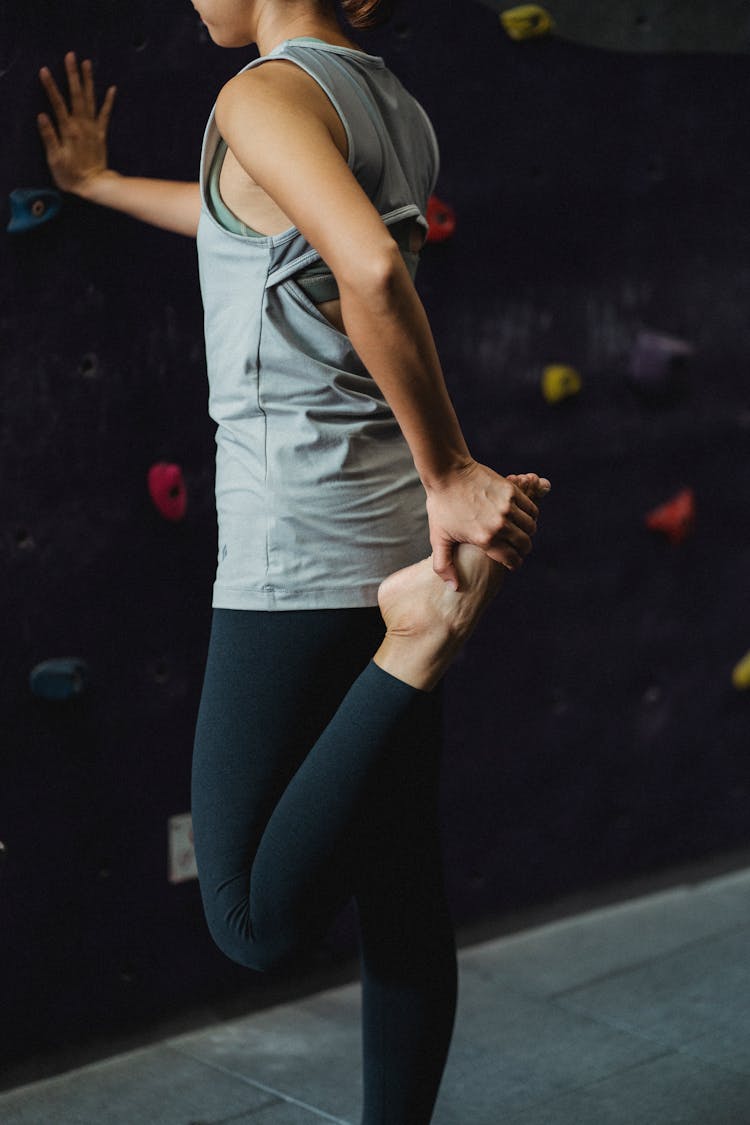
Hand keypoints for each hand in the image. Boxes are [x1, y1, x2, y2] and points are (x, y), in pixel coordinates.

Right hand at [37, 52, 115, 195]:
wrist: (95, 186)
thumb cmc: (72, 176)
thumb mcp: (55, 159)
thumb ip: (49, 137)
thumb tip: (42, 116)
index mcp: (68, 130)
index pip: (57, 103)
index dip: (50, 87)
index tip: (44, 70)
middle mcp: (82, 126)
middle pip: (76, 95)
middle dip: (72, 74)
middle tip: (71, 55)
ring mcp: (94, 129)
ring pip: (91, 100)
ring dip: (88, 81)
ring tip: (87, 63)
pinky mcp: (102, 135)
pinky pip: (106, 115)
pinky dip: (109, 101)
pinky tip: (112, 88)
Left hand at [425, 461, 550, 588]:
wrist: (447, 473)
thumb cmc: (442, 506)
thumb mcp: (438, 538)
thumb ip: (444, 566)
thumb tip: (456, 588)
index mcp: (485, 539)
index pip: (511, 559)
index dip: (514, 564)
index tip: (513, 564)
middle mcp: (500, 524)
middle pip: (525, 544)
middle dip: (523, 550)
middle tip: (518, 550)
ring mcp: (507, 507)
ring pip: (531, 527)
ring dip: (528, 533)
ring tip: (521, 533)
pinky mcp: (512, 492)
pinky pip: (532, 509)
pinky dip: (531, 515)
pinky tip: (522, 518)